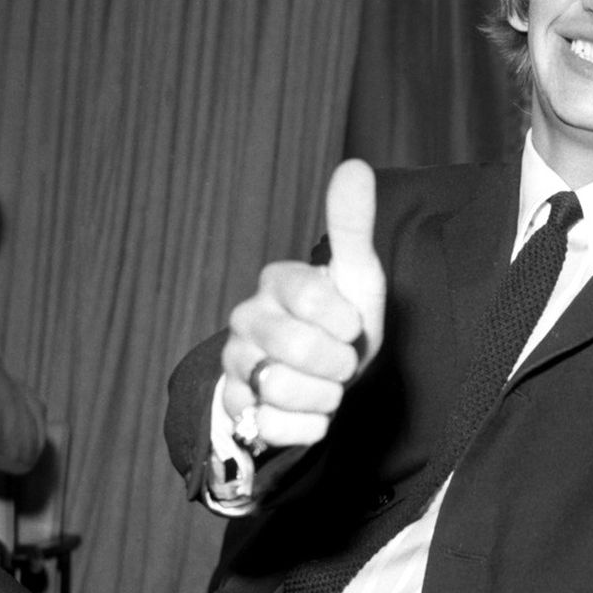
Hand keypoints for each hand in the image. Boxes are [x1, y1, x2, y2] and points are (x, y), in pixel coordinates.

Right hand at [221, 159, 387, 451]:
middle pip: (296, 349)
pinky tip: (308, 411)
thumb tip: (354, 166)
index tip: (351, 325)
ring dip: (322, 396)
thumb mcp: (357, 276)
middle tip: (341, 361)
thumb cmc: (341, 323)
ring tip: (324, 385)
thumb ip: (352, 225)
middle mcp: (246, 319)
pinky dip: (304, 426)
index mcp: (276, 282)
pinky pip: (272, 426)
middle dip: (337, 364)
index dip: (343, 321)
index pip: (310, 299)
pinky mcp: (235, 408)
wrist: (324, 379)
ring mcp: (236, 364)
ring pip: (281, 390)